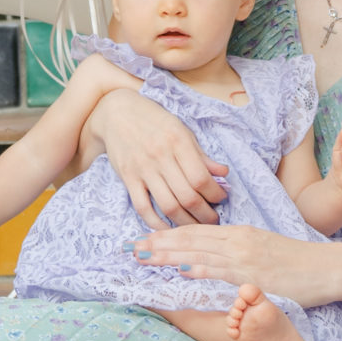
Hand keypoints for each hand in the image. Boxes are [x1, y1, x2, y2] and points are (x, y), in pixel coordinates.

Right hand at [88, 89, 229, 230]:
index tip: (221, 199)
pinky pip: (143, 208)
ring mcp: (142, 169)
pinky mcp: (127, 178)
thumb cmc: (154, 121)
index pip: (201, 178)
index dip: (215, 194)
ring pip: (168, 206)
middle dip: (205, 214)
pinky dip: (157, 223)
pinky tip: (168, 227)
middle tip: (213, 220)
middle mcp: (160, 157)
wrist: (117, 113)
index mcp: (178, 142)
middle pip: (187, 196)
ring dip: (186, 222)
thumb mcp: (182, 130)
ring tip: (196, 226)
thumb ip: (201, 155)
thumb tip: (223, 173)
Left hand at [131, 222, 341, 308]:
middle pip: (188, 238)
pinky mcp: (255, 273)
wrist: (329, 267)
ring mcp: (245, 256)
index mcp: (238, 232)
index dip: (166, 234)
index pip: (194, 231)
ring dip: (167, 253)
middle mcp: (237, 239)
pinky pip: (221, 270)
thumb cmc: (298, 261)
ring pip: (198, 251)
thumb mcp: (264, 249)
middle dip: (157, 242)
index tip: (142, 238)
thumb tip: (217, 255)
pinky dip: (199, 268)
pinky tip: (180, 270)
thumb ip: (239, 251)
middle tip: (129, 246)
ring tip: (142, 255)